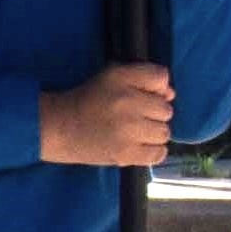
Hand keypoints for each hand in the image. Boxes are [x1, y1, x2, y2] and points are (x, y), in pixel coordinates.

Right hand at [40, 63, 175, 166]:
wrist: (59, 128)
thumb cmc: (88, 100)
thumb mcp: (112, 77)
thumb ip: (143, 78)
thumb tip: (171, 94)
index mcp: (121, 78)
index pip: (161, 77)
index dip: (157, 88)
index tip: (144, 96)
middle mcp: (127, 101)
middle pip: (166, 109)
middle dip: (153, 114)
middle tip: (134, 118)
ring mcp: (128, 130)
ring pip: (164, 132)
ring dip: (153, 134)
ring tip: (134, 133)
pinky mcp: (125, 154)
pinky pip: (159, 153)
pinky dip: (153, 152)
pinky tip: (139, 146)